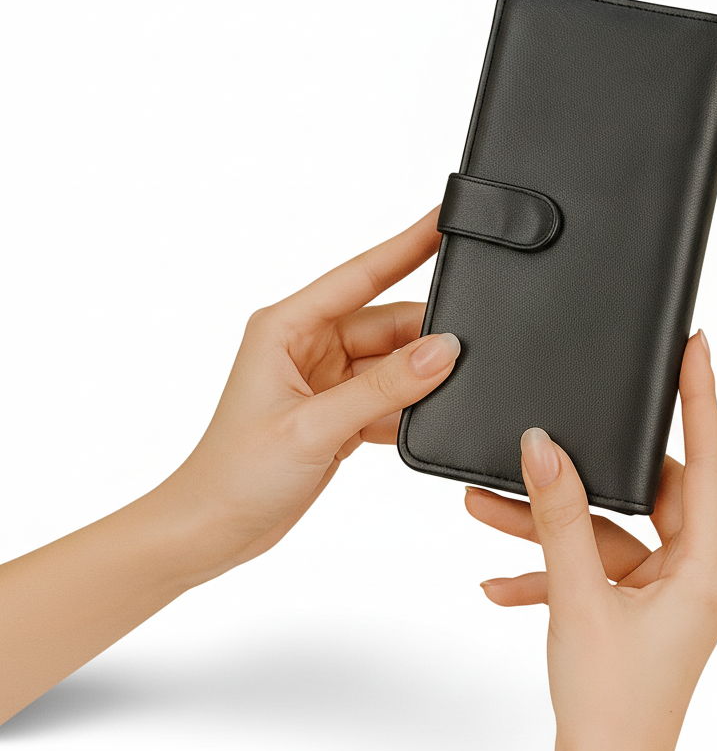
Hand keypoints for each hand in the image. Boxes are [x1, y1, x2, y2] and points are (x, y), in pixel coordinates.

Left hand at [158, 204, 460, 582]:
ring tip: (452, 385)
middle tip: (471, 344)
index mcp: (287, 326)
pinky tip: (426, 415)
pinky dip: (410, 406)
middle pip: (387, 321)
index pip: (360, 274)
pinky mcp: (340, 411)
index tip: (444, 219)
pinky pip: (391, 394)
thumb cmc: (236, 473)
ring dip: (420, 375)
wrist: (212, 531)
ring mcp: (326, 378)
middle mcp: (308, 343)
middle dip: (428, 333)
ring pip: (394, 360)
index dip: (407, 244)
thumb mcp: (315, 425)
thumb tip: (444, 350)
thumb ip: (385, 386)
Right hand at [465, 330, 716, 750]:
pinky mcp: (636, 611)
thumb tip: (544, 447)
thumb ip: (560, 517)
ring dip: (551, 523)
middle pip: (645, 494)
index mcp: (704, 569)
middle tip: (550, 430)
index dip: (703, 398)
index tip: (698, 347)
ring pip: (608, 532)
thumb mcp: (578, 600)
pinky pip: (593, 568)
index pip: (710, 462)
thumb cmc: (612, 711)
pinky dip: (551, 567)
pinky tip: (500, 577)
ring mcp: (664, 594)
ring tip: (488, 506)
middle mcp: (693, 575)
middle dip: (584, 473)